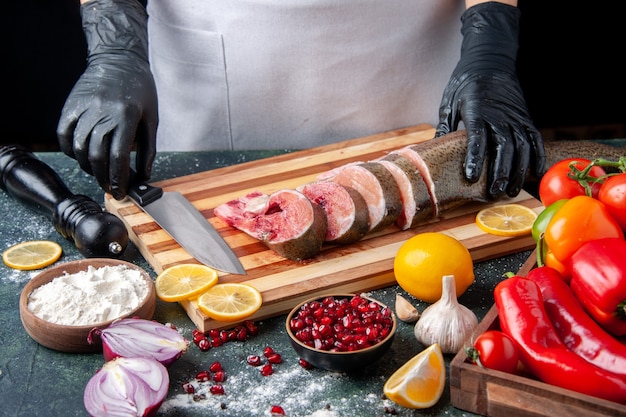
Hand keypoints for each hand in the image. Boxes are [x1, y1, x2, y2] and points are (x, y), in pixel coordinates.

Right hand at [57, 0, 156, 199]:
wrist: (119, 58)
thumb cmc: (140, 90)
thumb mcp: (152, 118)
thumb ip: (149, 148)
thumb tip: (144, 175)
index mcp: (126, 116)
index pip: (118, 156)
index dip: (119, 178)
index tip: (122, 191)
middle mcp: (103, 112)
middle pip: (97, 156)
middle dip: (103, 177)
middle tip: (110, 187)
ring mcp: (84, 108)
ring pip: (78, 147)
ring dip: (87, 166)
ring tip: (98, 172)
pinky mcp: (71, 104)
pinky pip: (63, 133)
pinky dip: (69, 149)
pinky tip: (80, 155)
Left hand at [436, 2, 545, 198]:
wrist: (490, 59)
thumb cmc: (465, 82)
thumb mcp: (449, 101)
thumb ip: (445, 126)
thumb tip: (434, 149)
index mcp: (477, 110)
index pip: (477, 137)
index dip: (476, 158)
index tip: (472, 176)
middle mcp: (499, 114)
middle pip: (504, 147)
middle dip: (501, 172)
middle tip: (495, 193)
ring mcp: (515, 116)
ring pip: (522, 146)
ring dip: (518, 170)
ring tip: (512, 190)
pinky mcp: (525, 118)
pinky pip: (535, 139)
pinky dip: (537, 157)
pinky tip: (535, 174)